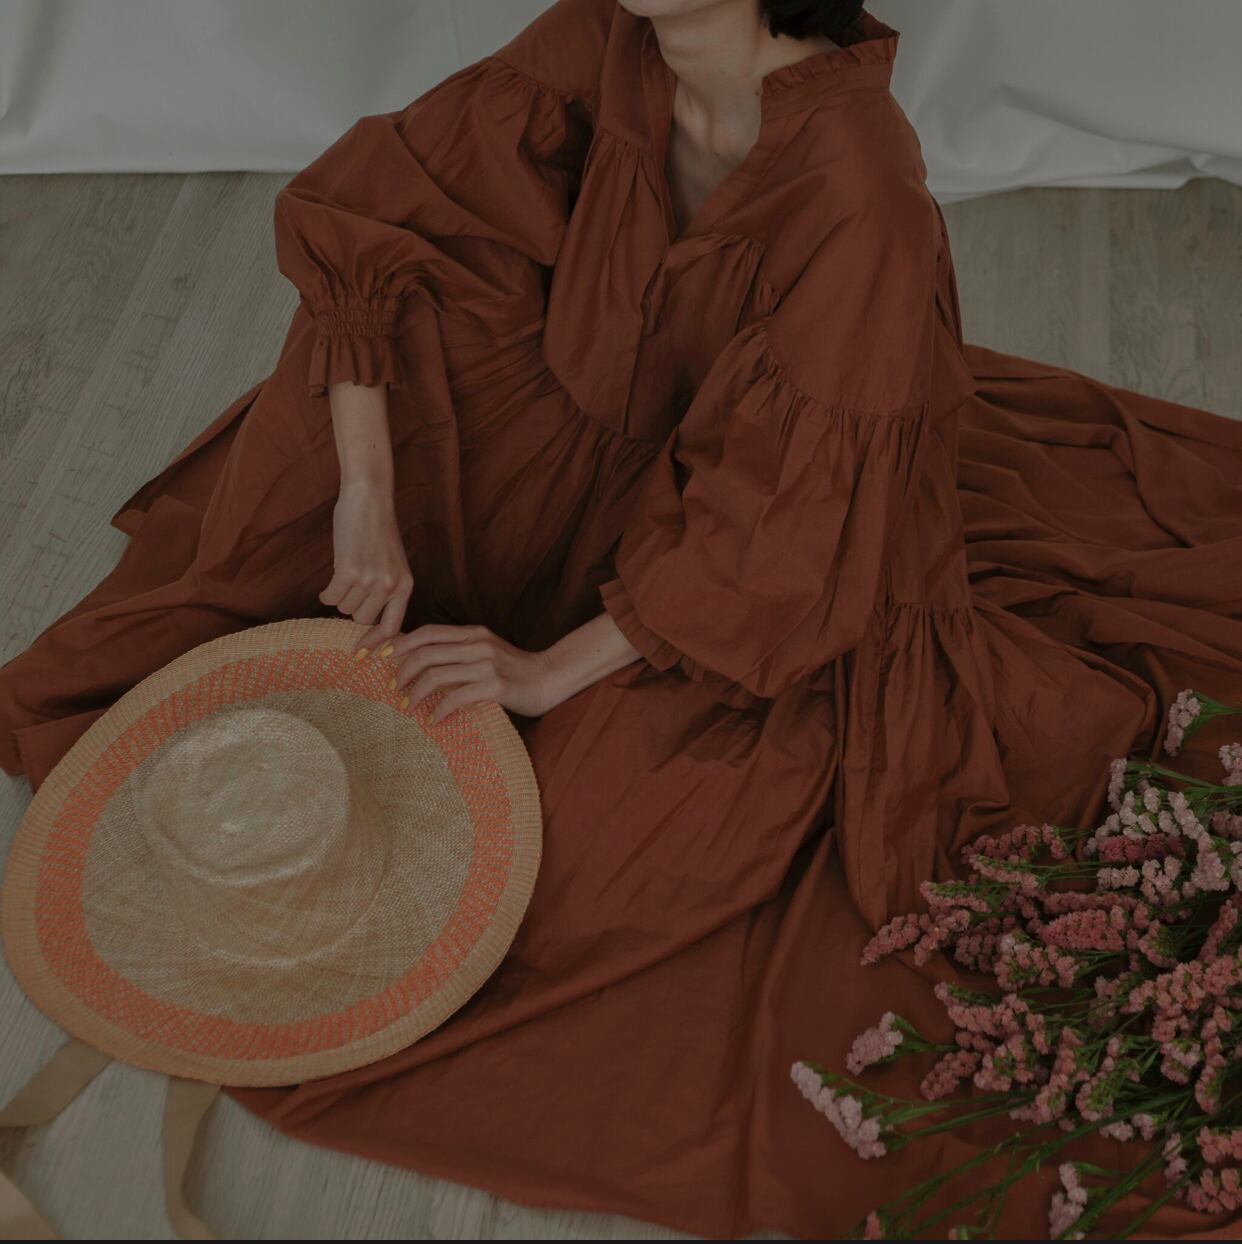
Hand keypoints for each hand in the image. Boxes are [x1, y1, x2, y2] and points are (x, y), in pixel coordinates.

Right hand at [321, 483, 412, 644]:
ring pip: (344, 608)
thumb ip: (387, 590)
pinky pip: (330, 597)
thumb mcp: (394, 564)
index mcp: (405, 587)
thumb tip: (367, 623)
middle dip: (352, 607)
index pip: (392, 629)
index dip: (375, 643)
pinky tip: (333, 576)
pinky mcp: (348, 572)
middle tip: (352, 587)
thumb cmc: (378, 532)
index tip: (360, 652)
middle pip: (361, 620)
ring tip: (347, 572)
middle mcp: (390, 587)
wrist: (369, 501)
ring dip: (340, 595)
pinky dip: (326, 591)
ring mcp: (369, 580)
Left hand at [378, 624, 561, 723]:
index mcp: (472, 633)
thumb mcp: (485, 651)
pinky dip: (440, 709)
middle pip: (427, 652)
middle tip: (394, 689)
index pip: (428, 632)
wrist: (549, 679)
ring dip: (416, 692)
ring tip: (408, 706)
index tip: (383, 657)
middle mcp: (477, 644)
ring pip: (437, 674)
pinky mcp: (496, 686)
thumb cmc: (513, 670)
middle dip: (403, 672)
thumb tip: (422, 660)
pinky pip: (457, 697)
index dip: (401, 643)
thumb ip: (459, 651)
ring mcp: (487, 664)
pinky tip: (434, 719)